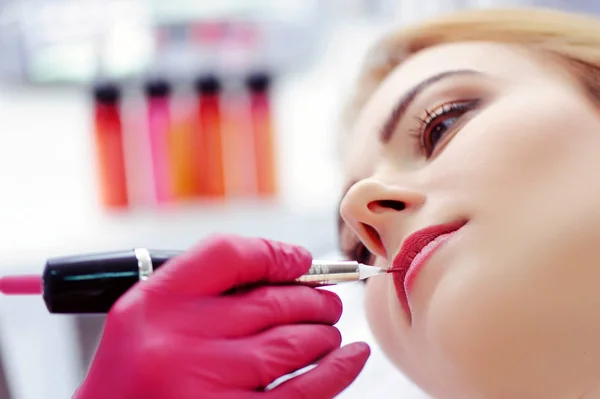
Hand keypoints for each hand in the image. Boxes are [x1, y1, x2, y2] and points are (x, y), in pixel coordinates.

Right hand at [73, 235, 369, 398]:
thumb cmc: (132, 376)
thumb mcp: (145, 319)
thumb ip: (201, 289)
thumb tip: (285, 269)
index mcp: (153, 306)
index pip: (227, 254)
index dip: (274, 253)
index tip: (299, 260)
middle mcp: (178, 342)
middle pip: (270, 300)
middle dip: (311, 297)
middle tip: (326, 301)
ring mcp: (208, 385)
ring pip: (292, 343)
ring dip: (322, 331)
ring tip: (327, 328)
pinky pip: (303, 392)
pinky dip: (336, 371)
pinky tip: (351, 356)